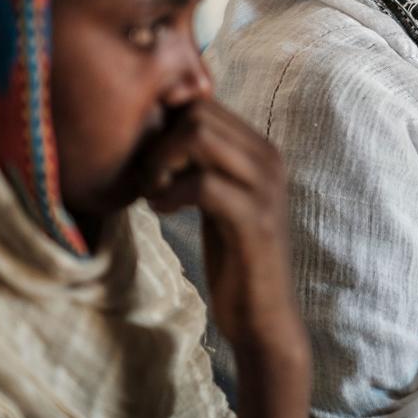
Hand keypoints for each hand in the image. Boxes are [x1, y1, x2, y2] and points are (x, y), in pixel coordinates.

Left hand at [141, 100, 310, 417]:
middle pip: (198, 112)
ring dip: (161, 163)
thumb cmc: (235, 255)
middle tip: (148, 178)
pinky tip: (161, 211)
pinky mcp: (253, 217)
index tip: (150, 160)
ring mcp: (264, 185)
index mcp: (260, 148)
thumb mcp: (219, 196)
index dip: (166, 124)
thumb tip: (159, 124)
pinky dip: (169, 194)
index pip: (204, 103)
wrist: (264, 314)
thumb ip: (203, 161)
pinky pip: (200, 183)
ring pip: (198, 136)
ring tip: (154, 192)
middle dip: (159, 141)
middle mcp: (268, 157)